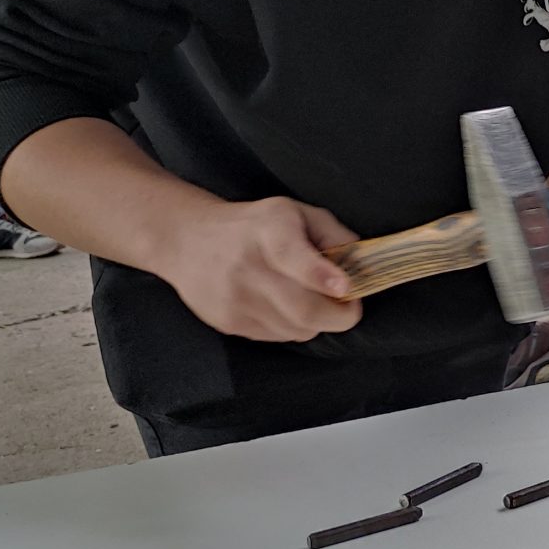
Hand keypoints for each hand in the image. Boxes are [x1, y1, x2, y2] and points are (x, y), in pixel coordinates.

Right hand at [157, 196, 364, 341]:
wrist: (187, 241)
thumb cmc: (253, 225)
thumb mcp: (295, 213)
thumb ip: (332, 234)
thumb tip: (361, 264)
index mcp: (269, 232)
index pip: (294, 258)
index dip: (323, 276)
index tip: (345, 287)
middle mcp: (247, 267)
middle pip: (303, 309)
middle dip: (339, 316)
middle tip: (349, 307)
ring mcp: (234, 299)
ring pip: (295, 329)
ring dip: (315, 321)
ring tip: (311, 300)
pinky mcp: (227, 322)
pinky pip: (276, 336)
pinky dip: (292, 327)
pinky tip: (283, 305)